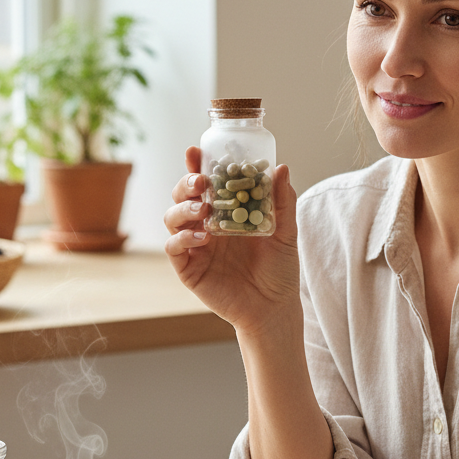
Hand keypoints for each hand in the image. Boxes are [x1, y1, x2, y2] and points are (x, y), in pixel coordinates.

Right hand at [164, 146, 300, 335]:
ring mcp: (194, 246)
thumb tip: (281, 168)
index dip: (196, 165)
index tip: (196, 151)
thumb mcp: (285, 233)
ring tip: (202, 209)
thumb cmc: (279, 270)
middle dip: (185, 183)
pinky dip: (183, 239)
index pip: (205, 182)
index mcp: (225, 211)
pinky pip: (174, 248)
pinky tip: (202, 237)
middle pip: (182, 196)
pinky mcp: (188, 268)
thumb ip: (282, 202)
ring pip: (173, 218)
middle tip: (200, 181)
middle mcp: (205, 225)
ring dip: (183, 208)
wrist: (274, 308)